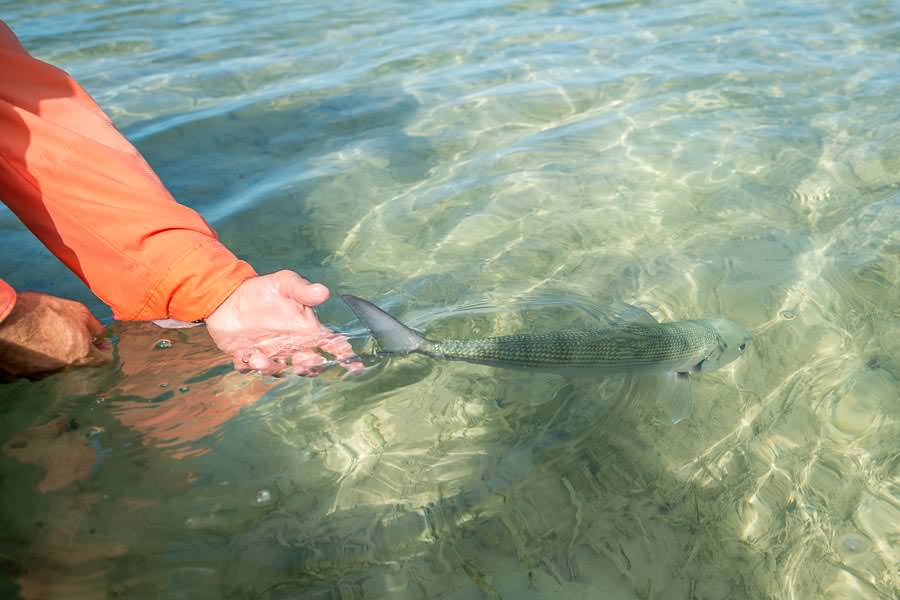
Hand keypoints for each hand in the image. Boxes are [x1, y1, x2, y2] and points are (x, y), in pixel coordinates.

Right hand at [0, 291, 110, 377]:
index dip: (104, 350)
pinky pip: (31, 367)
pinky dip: (32, 357)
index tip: (102, 343)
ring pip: (54, 366)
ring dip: (53, 353)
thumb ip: (95, 326)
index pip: (103, 360)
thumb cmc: (39, 312)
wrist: (1, 321)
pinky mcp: (18, 375)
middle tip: (69, 332)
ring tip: (43, 333)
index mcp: (80, 355)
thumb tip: (103, 336)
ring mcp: (38, 374)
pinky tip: (26, 342)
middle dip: (77, 348)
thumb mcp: (78, 311)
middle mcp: (62, 369)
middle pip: (77, 362)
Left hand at [205, 270, 361, 375]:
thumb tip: (324, 292)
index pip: (331, 344)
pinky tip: (245, 355)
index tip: (355, 366)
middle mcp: (292, 345)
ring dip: (272, 367)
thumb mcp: (285, 283)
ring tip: (261, 358)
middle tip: (303, 366)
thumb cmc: (263, 290)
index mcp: (306, 329)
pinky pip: (252, 368)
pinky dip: (249, 365)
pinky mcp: (250, 356)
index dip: (345, 355)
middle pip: (309, 364)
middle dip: (308, 368)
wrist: (229, 297)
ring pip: (279, 369)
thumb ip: (304, 290)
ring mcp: (271, 353)